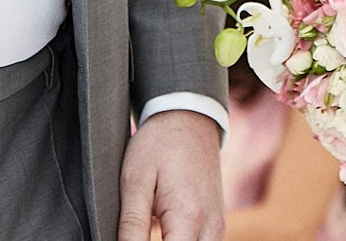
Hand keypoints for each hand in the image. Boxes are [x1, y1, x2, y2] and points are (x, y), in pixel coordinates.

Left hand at [118, 110, 223, 240]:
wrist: (189, 117)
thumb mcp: (134, 181)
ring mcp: (217, 225)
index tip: (128, 239)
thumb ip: (131, 226)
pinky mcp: (216, 222)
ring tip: (146, 230)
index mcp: (189, 216)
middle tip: (136, 233)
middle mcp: (210, 226)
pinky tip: (162, 234)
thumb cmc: (159, 144)